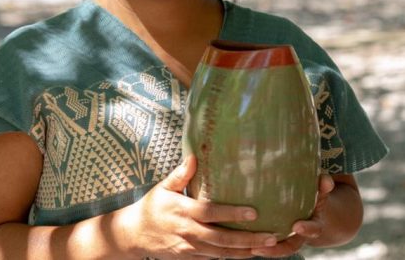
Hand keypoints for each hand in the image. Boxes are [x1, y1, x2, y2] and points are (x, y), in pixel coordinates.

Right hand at [116, 156, 277, 258]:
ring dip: (245, 251)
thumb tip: (194, 155)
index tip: (253, 212)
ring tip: (267, 246)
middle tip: (271, 235)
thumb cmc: (151, 207)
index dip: (232, 214)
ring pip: (222, 253)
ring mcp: (189, 249)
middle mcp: (187, 232)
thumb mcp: (163, 188)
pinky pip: (215, 259)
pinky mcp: (190, 259)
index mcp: (182, 211)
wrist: (133, 236)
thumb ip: (180, 174)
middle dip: (247, 239)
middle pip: (221, 238)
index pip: (210, 213)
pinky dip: (233, 257)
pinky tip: (250, 252)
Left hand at [249, 175, 334, 257]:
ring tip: (251, 248)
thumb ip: (323, 186)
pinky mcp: (273, 238)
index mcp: (313, 224)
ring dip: (264, 250)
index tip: (297, 226)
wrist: (309, 209)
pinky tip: (242, 241)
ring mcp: (287, 239)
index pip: (313, 229)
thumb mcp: (320, 191)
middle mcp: (300, 236)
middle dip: (278, 249)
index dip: (306, 229)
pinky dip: (255, 244)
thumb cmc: (313, 195)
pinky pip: (265, 244)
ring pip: (276, 249)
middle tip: (263, 246)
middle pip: (291, 247)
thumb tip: (326, 180)